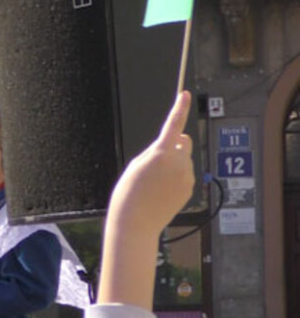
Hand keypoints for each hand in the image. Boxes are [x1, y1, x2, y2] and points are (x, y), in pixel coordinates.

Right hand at [98, 91, 195, 308]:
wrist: (135, 223)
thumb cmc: (129, 193)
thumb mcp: (137, 165)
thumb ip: (156, 151)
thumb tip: (176, 144)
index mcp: (162, 153)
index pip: (173, 124)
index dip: (179, 107)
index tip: (185, 94)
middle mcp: (179, 162)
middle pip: (183, 142)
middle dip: (174, 145)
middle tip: (156, 160)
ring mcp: (186, 176)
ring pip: (183, 160)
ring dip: (173, 165)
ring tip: (154, 183)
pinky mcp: (189, 188)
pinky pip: (184, 175)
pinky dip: (175, 178)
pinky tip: (160, 191)